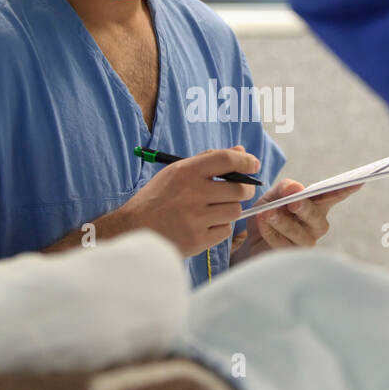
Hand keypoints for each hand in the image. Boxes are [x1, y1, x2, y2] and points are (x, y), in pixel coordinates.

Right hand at [120, 146, 258, 256]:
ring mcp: (195, 217)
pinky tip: (204, 225)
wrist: (134, 230)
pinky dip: (219, 228)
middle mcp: (192, 193)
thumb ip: (208, 160)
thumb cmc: (157, 198)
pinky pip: (225, 231)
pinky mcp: (197, 239)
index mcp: (186, 171)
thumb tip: (241, 150)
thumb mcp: (176, 172)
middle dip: (244, 190)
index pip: (226, 159)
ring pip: (234, 211)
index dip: (246, 161)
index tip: (254, 165)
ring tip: (213, 210)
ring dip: (229, 210)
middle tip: (239, 192)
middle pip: (238, 189)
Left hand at [245, 180, 362, 252]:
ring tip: (267, 213)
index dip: (345, 189)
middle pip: (316, 217)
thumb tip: (297, 188)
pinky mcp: (293, 256)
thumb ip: (284, 188)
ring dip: (282, 222)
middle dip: (305, 209)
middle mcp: (316, 224)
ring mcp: (306, 242)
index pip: (332, 196)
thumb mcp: (273, 196)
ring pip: (299, 234)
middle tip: (292, 202)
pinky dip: (270, 232)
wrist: (250, 240)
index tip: (357, 181)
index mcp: (316, 205)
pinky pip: (283, 244)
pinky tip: (261, 223)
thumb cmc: (268, 214)